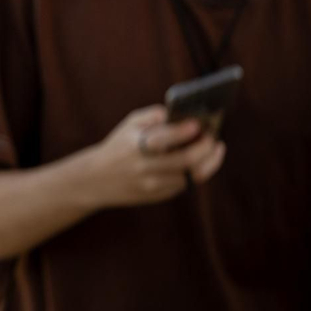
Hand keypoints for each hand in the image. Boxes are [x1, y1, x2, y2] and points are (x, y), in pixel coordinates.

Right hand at [80, 106, 223, 209]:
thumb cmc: (118, 146)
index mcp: (135, 146)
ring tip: (214, 149)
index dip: (184, 131)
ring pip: (190, 176)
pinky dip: (195, 172)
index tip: (198, 124)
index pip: (163, 139)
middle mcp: (144, 167)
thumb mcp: (128, 125)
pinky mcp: (157, 196)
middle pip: (185, 161)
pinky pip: (184, 185)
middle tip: (213, 138)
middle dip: (206, 148)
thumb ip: (153, 115)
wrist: (96, 180)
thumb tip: (182, 113)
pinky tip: (200, 161)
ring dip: (207, 162)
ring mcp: (152, 184)